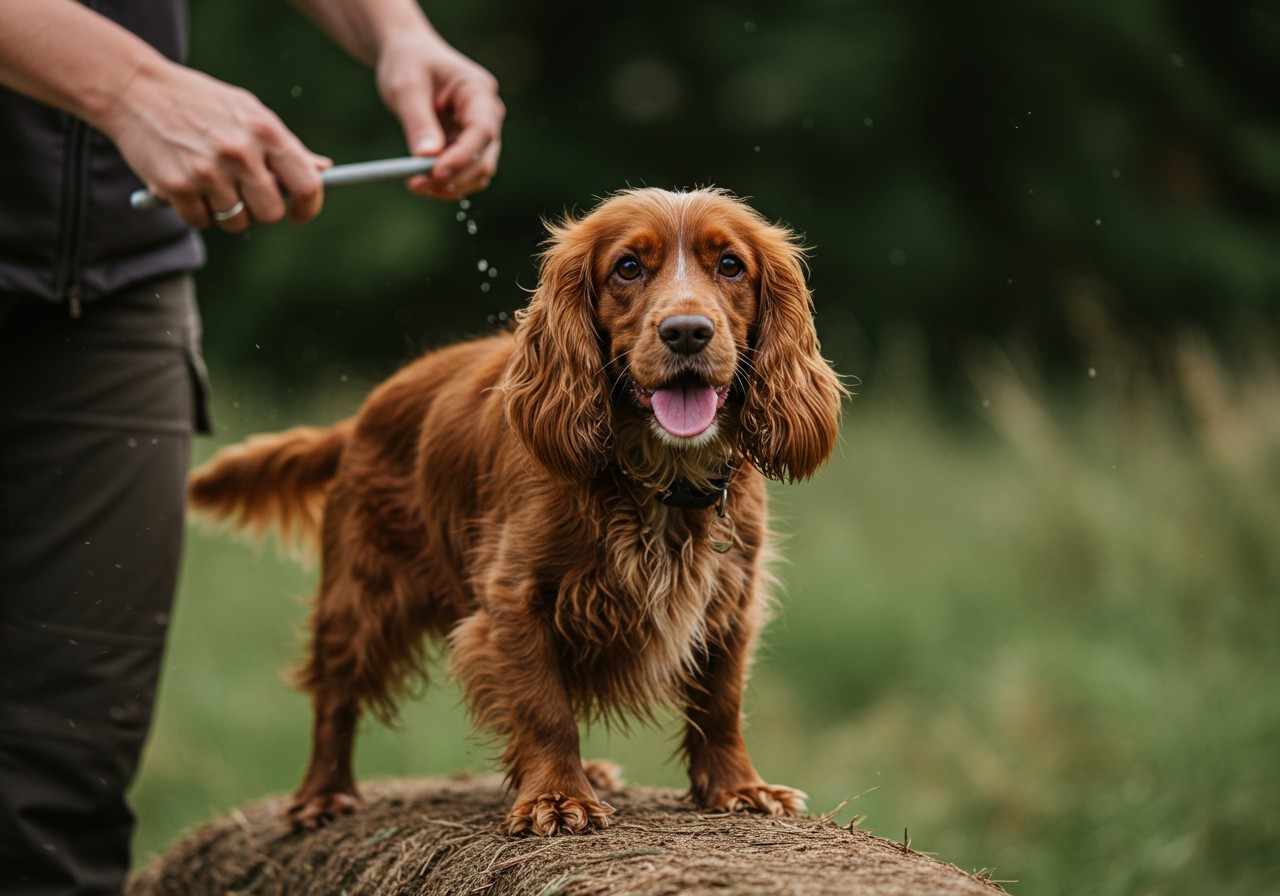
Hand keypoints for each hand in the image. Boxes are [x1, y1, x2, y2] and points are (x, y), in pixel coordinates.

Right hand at [104, 58, 330, 230]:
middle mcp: (240, 152)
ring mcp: (208, 172)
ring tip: (210, 182)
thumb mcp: (247, 110)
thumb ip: (283, 144)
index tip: (300, 213)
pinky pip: (200, 221)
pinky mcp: (176, 187)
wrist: (133, 88)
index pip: (307, 185)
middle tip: (245, 195)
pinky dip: (195, 211)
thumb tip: (324, 170)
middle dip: (261, 211)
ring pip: (236, 222)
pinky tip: (186, 184)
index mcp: (265, 131)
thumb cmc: (199, 101)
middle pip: (271, 213)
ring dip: (226, 211)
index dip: (308, 206)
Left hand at [375, 32, 503, 199]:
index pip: (482, 131)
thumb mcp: (406, 87)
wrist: (410, 56)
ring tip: (415, 184)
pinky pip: (463, 172)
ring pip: (476, 171)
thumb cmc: (408, 62)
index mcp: (478, 90)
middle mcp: (488, 114)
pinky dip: (444, 182)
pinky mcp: (468, 145)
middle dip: (454, 177)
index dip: (462, 156)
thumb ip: (418, 121)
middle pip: (484, 158)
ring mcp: (481, 132)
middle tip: (416, 184)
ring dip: (450, 185)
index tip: (435, 172)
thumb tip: (427, 157)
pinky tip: (420, 180)